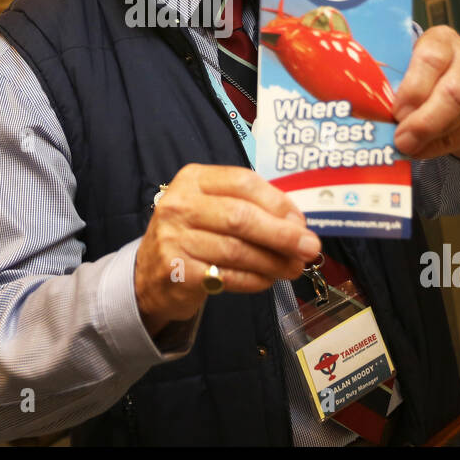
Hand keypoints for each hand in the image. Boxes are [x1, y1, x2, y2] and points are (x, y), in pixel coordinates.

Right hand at [134, 164, 319, 335]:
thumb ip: (250, 208)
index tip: (302, 221)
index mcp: (193, 179)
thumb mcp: (212, 208)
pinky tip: (268, 280)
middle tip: (310, 248)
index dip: (278, 202)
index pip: (243, 182)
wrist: (149, 275)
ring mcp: (174, 238)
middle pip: (241, 217)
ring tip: (293, 268)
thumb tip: (298, 224)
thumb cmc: (192, 236)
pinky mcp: (176, 271)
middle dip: (282, 234)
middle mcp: (179, 204)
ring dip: (273, 261)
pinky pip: (227, 276)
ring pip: (237, 250)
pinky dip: (254, 280)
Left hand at [391, 25, 459, 161]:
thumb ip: (393, 82)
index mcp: (442, 40)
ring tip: (407, 146)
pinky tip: (422, 149)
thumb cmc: (424, 76)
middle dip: (423, 121)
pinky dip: (439, 147)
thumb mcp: (408, 68)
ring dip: (429, 138)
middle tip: (401, 139)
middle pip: (452, 93)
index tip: (396, 111)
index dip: (413, 89)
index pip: (431, 59)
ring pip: (459, 119)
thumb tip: (371, 110)